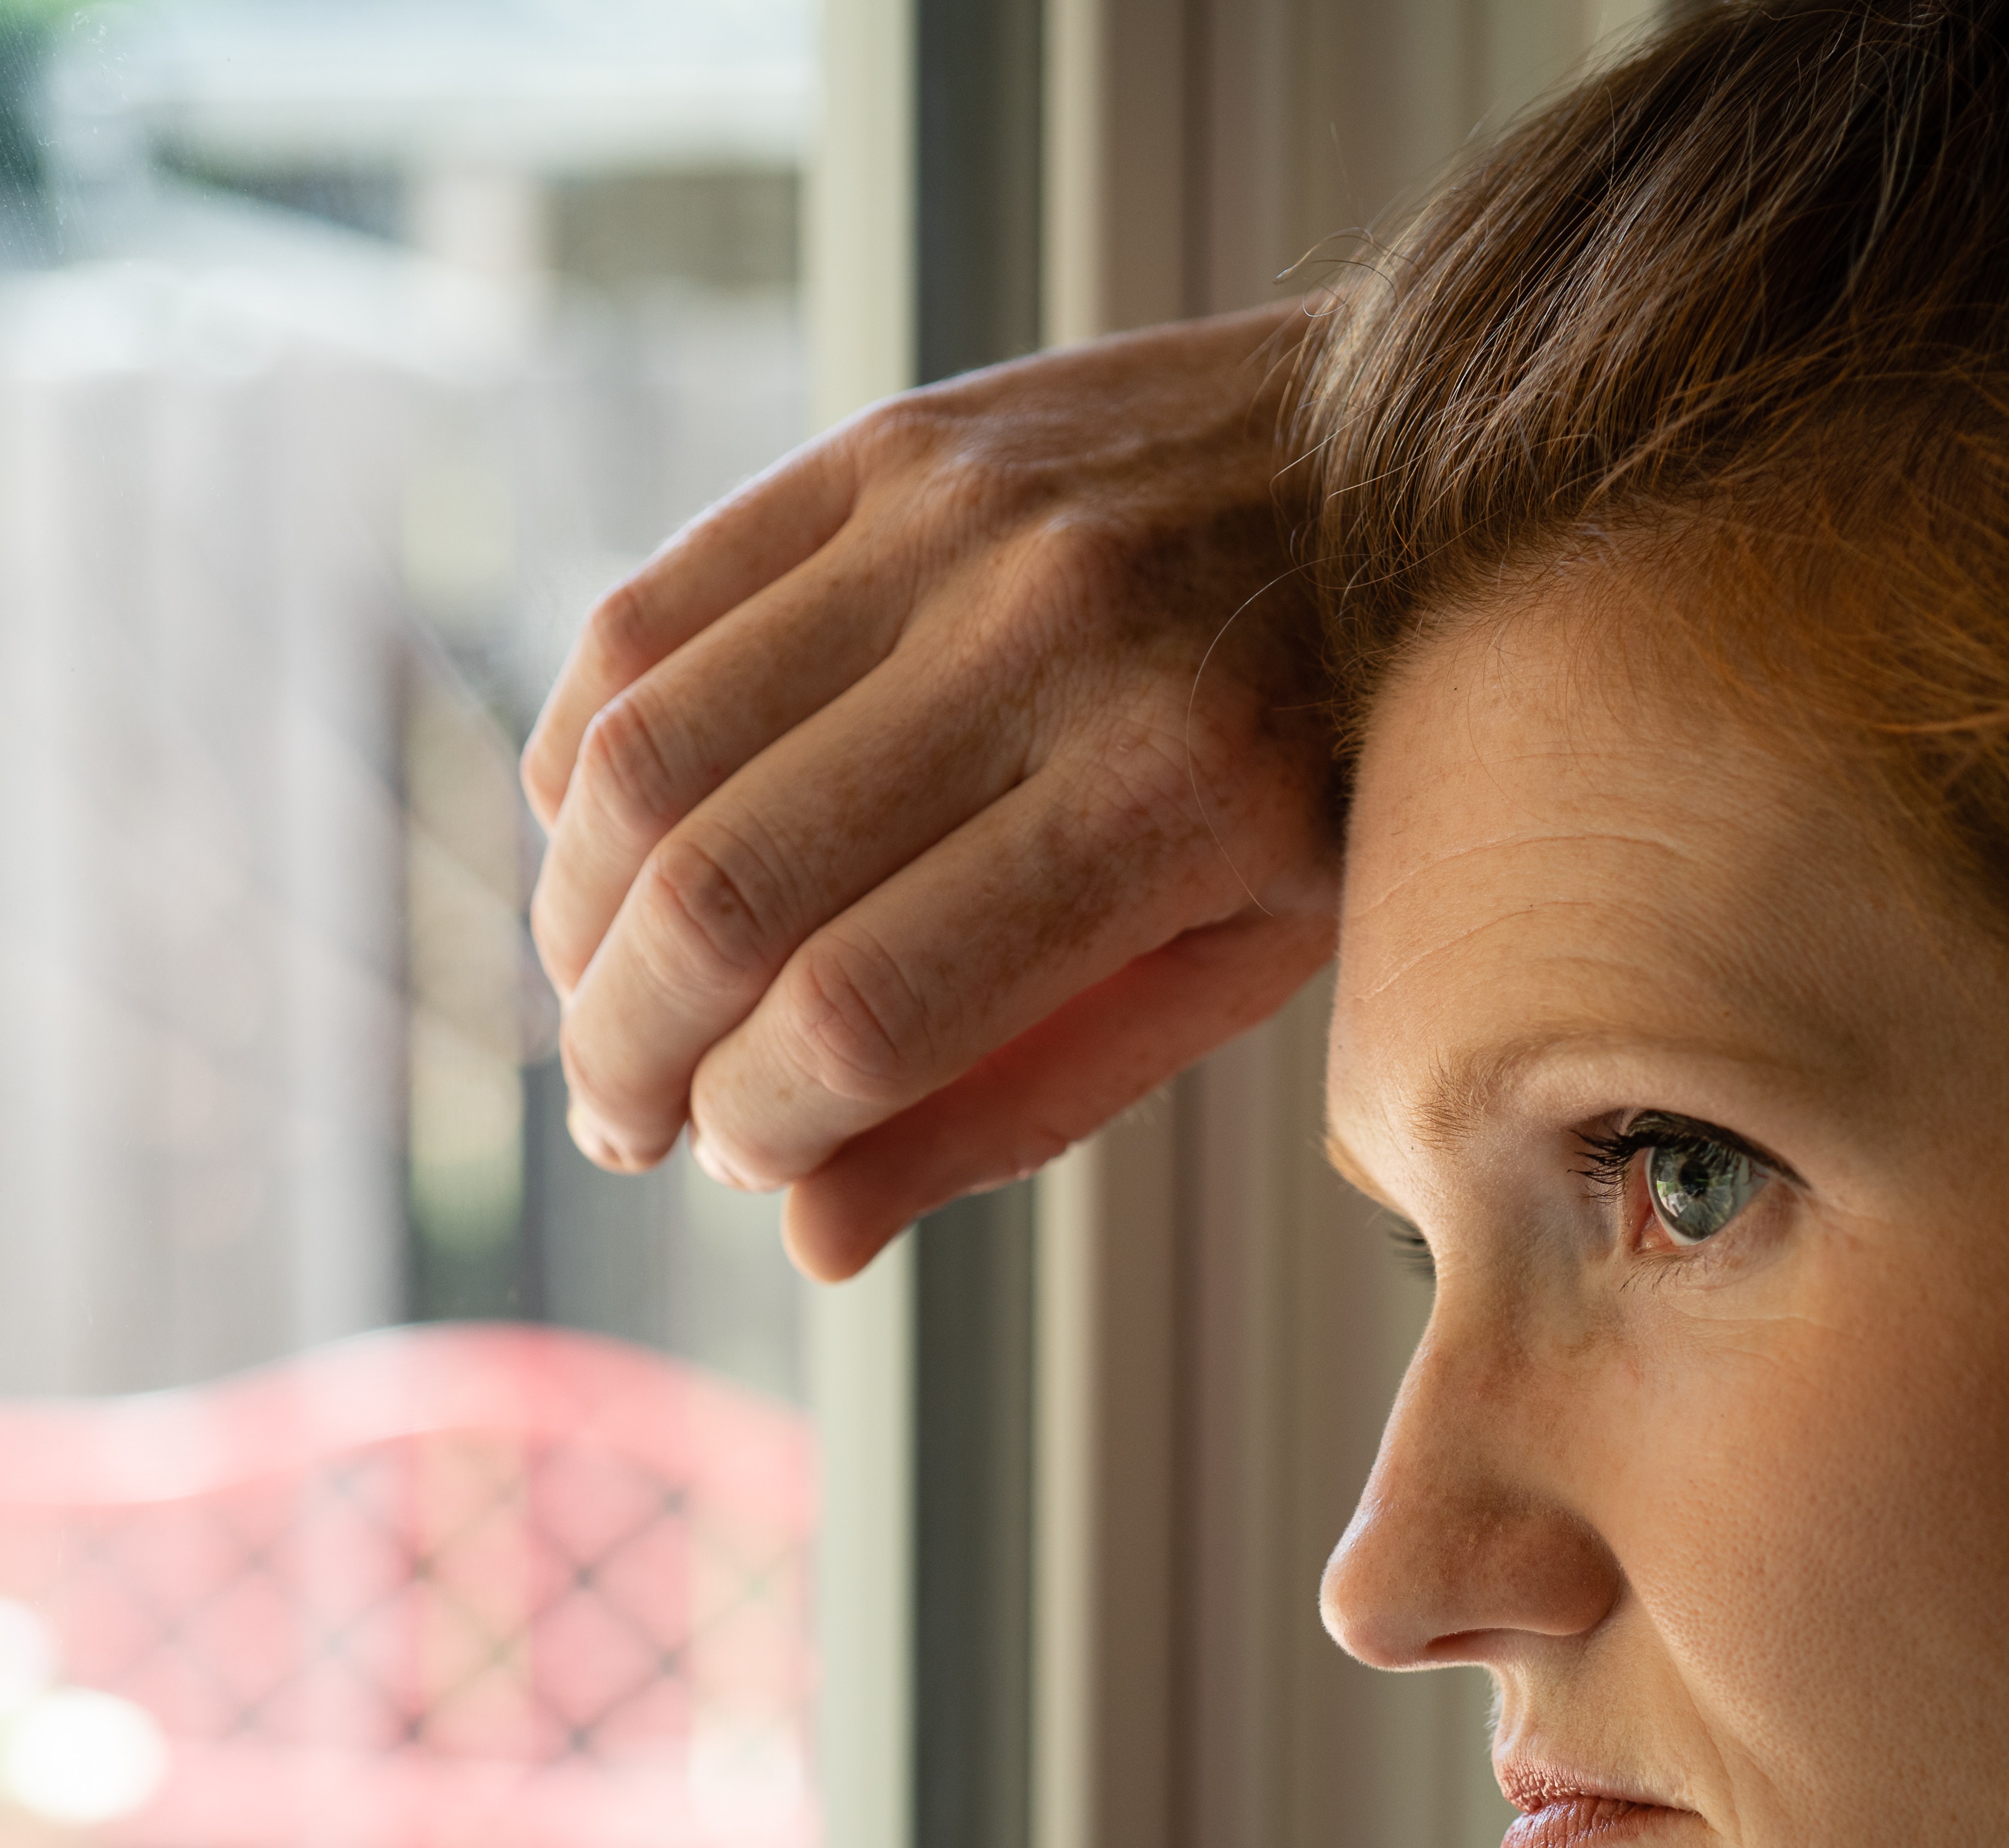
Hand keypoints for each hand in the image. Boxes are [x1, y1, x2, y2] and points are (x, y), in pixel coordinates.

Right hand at [524, 301, 1343, 1281]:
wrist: (1431, 460)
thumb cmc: (1341, 757)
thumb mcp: (1244, 959)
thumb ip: (1028, 1098)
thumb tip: (809, 1240)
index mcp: (1172, 797)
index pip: (863, 1010)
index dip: (757, 1121)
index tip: (742, 1162)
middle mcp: (1048, 642)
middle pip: (726, 893)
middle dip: (627, 1050)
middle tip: (623, 1121)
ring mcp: (951, 522)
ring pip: (650, 755)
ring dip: (576, 919)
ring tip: (598, 1005)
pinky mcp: (882, 446)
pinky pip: (648, 617)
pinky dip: (585, 764)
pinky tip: (603, 852)